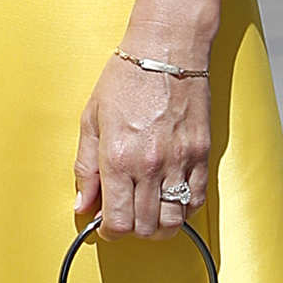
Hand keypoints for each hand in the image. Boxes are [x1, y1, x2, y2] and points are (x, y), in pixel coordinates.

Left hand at [74, 55, 209, 239]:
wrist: (166, 51)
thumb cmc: (126, 80)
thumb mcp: (91, 120)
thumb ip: (84, 168)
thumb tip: (82, 204)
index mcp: (117, 158)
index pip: (117, 221)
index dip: (108, 231)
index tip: (106, 223)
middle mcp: (149, 166)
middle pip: (144, 228)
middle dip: (131, 230)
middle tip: (125, 215)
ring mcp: (178, 162)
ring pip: (172, 222)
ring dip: (158, 226)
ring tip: (148, 212)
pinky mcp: (200, 155)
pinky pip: (195, 200)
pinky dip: (182, 209)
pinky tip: (169, 198)